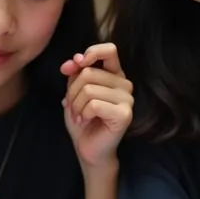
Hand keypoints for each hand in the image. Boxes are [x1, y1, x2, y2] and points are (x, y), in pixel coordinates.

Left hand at [61, 44, 132, 169]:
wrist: (88, 148)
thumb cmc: (82, 119)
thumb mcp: (74, 91)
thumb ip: (75, 73)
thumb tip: (75, 60)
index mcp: (114, 75)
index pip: (109, 50)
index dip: (90, 53)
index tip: (75, 64)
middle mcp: (124, 84)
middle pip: (88, 73)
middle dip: (72, 91)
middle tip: (72, 106)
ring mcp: (127, 99)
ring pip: (89, 89)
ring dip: (75, 105)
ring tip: (79, 116)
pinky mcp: (124, 114)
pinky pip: (94, 104)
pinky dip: (82, 114)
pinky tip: (85, 121)